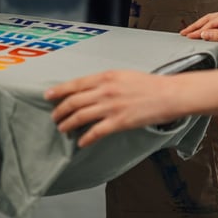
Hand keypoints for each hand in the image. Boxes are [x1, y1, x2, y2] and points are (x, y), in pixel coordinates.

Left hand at [45, 69, 181, 147]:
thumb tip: (89, 90)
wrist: (169, 94)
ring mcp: (111, 107)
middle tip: (54, 117)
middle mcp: (105, 90)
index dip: (59, 91)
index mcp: (106, 77)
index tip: (48, 96)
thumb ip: (105, 82)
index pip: (75, 84)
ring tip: (62, 129)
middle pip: (74, 101)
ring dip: (68, 124)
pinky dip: (85, 138)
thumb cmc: (149, 84)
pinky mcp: (119, 122)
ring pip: (80, 116)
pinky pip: (96, 132)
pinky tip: (81, 142)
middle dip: (60, 110)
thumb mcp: (123, 75)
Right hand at [181, 4, 217, 51]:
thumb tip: (204, 34)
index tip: (187, 36)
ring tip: (190, 34)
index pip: (212, 22)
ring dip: (203, 29)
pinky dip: (212, 32)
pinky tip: (205, 36)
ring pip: (215, 23)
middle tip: (183, 33)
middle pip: (210, 19)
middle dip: (196, 26)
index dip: (199, 30)